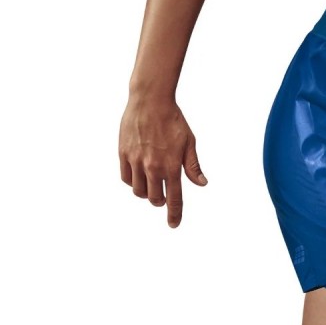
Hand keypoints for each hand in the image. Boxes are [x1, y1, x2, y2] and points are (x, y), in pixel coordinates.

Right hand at [118, 95, 208, 228]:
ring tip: (151, 183)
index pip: (174, 199)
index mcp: (171, 166)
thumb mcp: (189, 143)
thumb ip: (193, 166)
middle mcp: (152, 167)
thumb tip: (202, 184)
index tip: (174, 224)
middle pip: (154, 199)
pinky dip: (132, 182)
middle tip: (163, 195)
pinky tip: (139, 175)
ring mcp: (136, 161)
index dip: (174, 215)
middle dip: (160, 201)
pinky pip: (126, 178)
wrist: (150, 99)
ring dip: (146, 193)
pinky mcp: (123, 154)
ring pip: (138, 191)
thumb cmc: (173, 120)